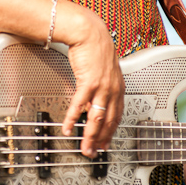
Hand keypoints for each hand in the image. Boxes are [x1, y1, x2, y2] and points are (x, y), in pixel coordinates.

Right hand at [58, 8, 123, 158]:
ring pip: (97, 118)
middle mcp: (112, 89)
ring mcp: (102, 86)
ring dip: (89, 136)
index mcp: (117, 87)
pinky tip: (67, 127)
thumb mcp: (103, 69)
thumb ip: (101, 85)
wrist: (89, 32)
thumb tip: (93, 100)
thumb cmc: (94, 47)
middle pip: (108, 121)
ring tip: (83, 148)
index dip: (111, 132)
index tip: (106, 143)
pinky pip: (80, 105)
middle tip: (94, 152)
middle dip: (101, 140)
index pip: (117, 115)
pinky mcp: (88, 82)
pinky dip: (73, 119)